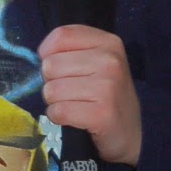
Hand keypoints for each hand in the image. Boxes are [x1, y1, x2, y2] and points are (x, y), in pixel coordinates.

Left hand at [38, 25, 140, 165]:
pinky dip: (58, 117)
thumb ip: (70, 51)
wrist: (130, 134)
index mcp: (108, 42)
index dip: (48, 53)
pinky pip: (58, 111)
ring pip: (51, 90)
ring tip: (75, 106)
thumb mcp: (97, 63)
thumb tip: (40, 57)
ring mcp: (107, 87)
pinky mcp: (101, 113)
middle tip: (72, 93)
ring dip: (55, 102)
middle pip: (50, 64)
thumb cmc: (107, 96)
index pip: (61, 36)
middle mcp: (110, 60)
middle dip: (52, 82)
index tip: (58, 68)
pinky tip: (74, 119)